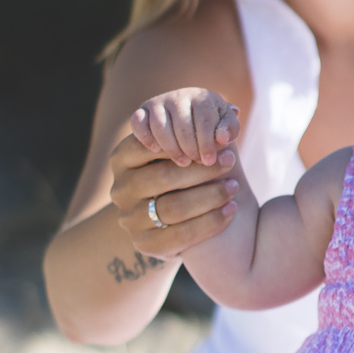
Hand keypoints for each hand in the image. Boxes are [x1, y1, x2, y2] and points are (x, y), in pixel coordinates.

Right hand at [109, 129, 237, 259]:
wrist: (161, 223)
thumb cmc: (176, 176)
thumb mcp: (178, 152)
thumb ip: (195, 132)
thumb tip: (234, 109)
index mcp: (121, 159)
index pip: (151, 144)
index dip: (186, 143)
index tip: (214, 143)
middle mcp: (119, 189)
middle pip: (164, 176)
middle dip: (203, 169)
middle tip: (231, 160)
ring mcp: (129, 219)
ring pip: (173, 207)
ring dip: (210, 196)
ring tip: (234, 187)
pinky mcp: (143, 244)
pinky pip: (182, 234)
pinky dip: (210, 222)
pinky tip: (230, 210)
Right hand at [130, 86, 239, 166]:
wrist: (190, 128)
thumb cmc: (212, 131)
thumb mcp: (225, 129)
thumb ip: (230, 130)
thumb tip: (222, 137)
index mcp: (200, 96)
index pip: (204, 118)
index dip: (207, 141)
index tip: (209, 160)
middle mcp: (177, 95)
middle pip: (182, 123)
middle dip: (191, 147)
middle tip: (196, 163)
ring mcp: (156, 103)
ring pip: (160, 125)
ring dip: (171, 147)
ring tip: (182, 162)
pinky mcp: (141, 113)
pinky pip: (137, 122)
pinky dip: (145, 136)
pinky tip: (156, 151)